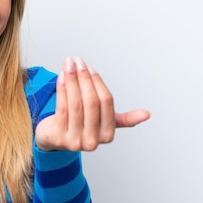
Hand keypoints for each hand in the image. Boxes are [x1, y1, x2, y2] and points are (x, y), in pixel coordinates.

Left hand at [35, 57, 149, 151]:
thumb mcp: (103, 122)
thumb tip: (147, 114)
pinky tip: (61, 77)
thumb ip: (124, 119)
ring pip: (75, 104)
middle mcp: (92, 141)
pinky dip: (61, 90)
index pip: (106, 102)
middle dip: (84, 78)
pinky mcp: (58, 138)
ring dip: (71, 80)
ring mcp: (74, 141)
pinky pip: (61, 108)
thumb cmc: (81, 126)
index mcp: (107, 135)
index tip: (88, 67)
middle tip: (78, 62)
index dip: (97, 82)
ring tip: (68, 65)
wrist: (56, 138)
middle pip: (90, 102)